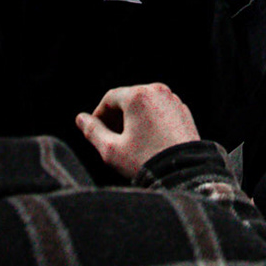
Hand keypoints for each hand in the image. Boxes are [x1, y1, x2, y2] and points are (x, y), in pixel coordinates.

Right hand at [75, 83, 201, 179]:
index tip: (95, 130)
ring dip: (133, 119)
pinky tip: (148, 142)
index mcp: (138, 96)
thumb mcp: (111, 149)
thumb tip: (80, 119)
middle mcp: (158, 91)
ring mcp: (173, 101)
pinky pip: (160, 111)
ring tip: (129, 142)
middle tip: (110, 138)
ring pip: (145, 105)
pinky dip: (150, 121)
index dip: (98, 115)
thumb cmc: (146, 161)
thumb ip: (92, 131)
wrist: (185, 173)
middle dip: (116, 117)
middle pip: (128, 99)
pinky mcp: (183, 112)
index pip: (109, 98)